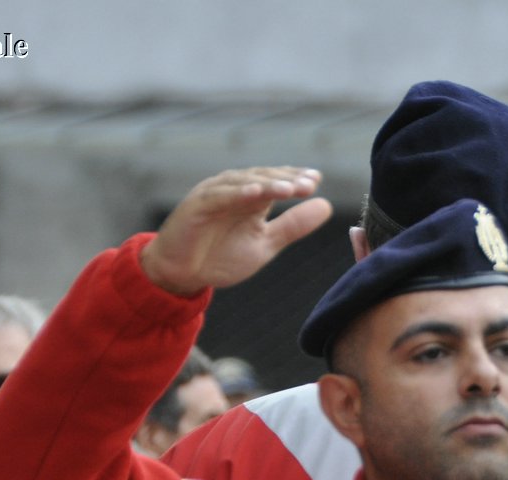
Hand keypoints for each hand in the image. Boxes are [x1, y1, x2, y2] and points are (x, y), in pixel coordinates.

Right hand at [142, 167, 333, 295]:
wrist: (180, 275)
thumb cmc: (219, 257)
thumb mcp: (264, 243)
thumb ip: (293, 226)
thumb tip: (326, 206)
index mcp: (252, 197)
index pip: (278, 181)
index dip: (296, 179)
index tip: (316, 181)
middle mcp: (235, 190)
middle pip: (264, 177)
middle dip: (287, 180)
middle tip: (309, 184)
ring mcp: (215, 194)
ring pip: (245, 183)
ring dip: (268, 184)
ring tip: (290, 188)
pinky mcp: (197, 204)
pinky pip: (220, 195)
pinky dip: (238, 192)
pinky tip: (257, 193)